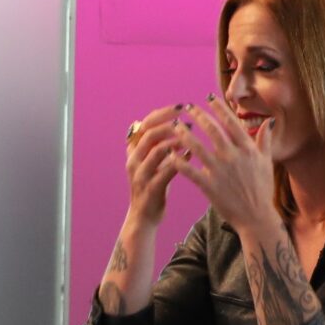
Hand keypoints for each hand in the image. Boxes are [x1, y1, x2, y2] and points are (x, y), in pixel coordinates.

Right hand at [122, 104, 192, 226]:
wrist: (144, 217)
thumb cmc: (153, 186)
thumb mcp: (152, 163)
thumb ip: (159, 144)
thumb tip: (177, 123)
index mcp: (133, 151)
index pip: (144, 123)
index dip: (162, 113)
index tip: (180, 107)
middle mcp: (133, 160)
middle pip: (149, 133)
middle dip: (170, 122)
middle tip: (188, 118)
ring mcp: (140, 174)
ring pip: (157, 149)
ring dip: (176, 140)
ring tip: (191, 136)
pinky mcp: (151, 188)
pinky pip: (167, 169)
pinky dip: (180, 160)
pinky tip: (191, 154)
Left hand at [173, 100, 279, 230]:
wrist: (257, 217)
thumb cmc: (262, 190)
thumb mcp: (267, 162)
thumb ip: (265, 140)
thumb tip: (269, 121)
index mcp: (248, 149)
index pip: (231, 122)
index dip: (219, 108)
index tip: (209, 98)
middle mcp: (234, 156)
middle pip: (212, 130)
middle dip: (198, 116)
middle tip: (187, 107)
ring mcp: (221, 171)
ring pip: (197, 147)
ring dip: (184, 134)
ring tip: (175, 126)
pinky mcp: (210, 186)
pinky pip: (190, 171)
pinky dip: (179, 161)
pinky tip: (169, 154)